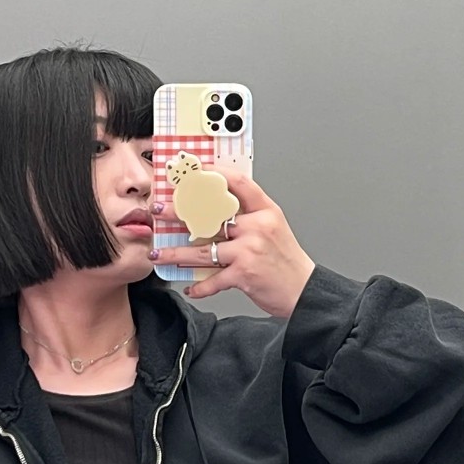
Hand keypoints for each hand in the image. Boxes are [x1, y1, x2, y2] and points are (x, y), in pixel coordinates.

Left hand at [149, 160, 315, 318]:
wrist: (304, 290)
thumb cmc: (286, 260)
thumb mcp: (274, 228)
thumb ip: (249, 216)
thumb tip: (214, 209)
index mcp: (265, 211)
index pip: (238, 183)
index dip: (213, 174)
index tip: (193, 173)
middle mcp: (258, 226)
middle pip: (210, 215)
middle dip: (179, 213)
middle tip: (159, 211)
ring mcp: (250, 249)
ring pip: (202, 249)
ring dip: (176, 254)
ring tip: (159, 253)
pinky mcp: (244, 273)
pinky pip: (213, 279)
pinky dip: (199, 286)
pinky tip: (190, 286)